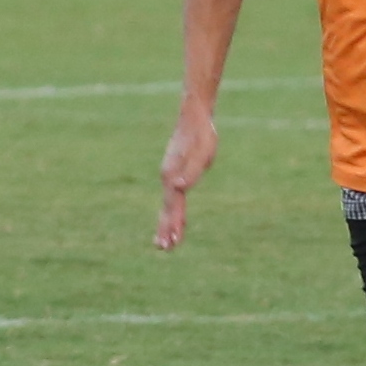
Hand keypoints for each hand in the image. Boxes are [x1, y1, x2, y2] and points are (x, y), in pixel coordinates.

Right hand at [154, 102, 217, 249]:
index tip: (170, 242)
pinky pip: (172, 196)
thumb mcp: (203, 155)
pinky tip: (175, 216)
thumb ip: (191, 173)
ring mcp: (169, 174)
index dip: (172, 225)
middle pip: (167, 209)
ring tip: (165, 240)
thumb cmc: (202, 136)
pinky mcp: (174, 171)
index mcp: (173, 176)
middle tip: (163, 249)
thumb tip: (178, 187)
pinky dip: (172, 210)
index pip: (172, 207)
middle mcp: (168, 177)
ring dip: (167, 222)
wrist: (194, 117)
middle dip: (165, 229)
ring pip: (168, 204)